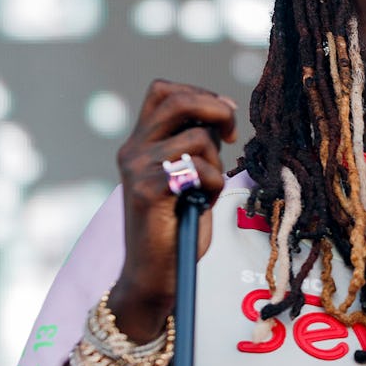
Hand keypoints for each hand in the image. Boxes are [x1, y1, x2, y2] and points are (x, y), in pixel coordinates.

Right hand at [111, 79, 236, 339]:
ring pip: (196, 138)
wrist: (156, 274)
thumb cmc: (178, 228)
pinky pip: (197, 169)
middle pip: (178, 100)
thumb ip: (195, 146)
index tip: (223, 120)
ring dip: (216, 162)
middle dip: (217, 110)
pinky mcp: (145, 190)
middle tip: (232, 136)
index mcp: (141, 142)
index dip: (200, 95)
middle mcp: (133, 149)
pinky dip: (213, 183)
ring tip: (207, 189)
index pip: (164, 91)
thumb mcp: (188, 177)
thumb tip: (221, 115)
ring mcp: (136, 168)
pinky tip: (202, 202)